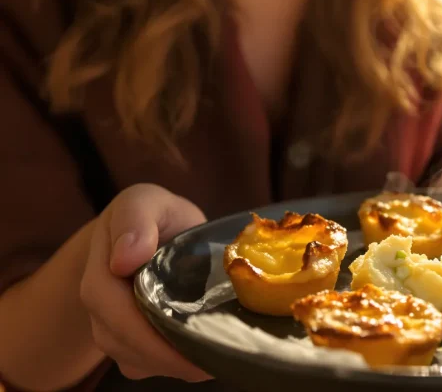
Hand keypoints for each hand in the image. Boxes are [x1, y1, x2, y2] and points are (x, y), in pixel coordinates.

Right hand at [80, 184, 209, 380]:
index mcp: (101, 270)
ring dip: (172, 366)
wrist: (152, 231)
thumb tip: (125, 258)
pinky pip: (145, 364)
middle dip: (167, 359)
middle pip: (123, 343)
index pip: (113, 310)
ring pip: (135, 359)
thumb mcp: (146, 202)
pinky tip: (204, 360)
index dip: (146, 335)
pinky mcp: (130, 342)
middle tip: (212, 365)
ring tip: (214, 362)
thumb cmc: (154, 216)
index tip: (186, 350)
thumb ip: (135, 219)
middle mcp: (100, 305)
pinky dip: (173, 366)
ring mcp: (112, 327)